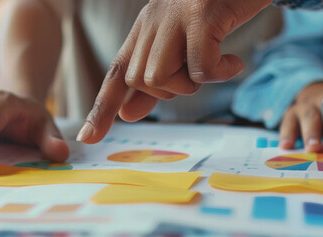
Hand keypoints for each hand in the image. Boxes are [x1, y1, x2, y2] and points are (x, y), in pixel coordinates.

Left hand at [77, 0, 272, 143]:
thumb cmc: (221, 11)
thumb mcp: (186, 45)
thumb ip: (158, 79)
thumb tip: (128, 114)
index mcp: (146, 28)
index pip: (116, 73)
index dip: (101, 108)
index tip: (87, 138)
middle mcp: (154, 21)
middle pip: (140, 81)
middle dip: (171, 91)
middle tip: (201, 71)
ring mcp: (175, 17)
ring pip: (159, 78)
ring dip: (191, 84)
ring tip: (216, 63)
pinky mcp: (202, 15)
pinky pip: (199, 68)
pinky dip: (220, 73)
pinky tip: (234, 62)